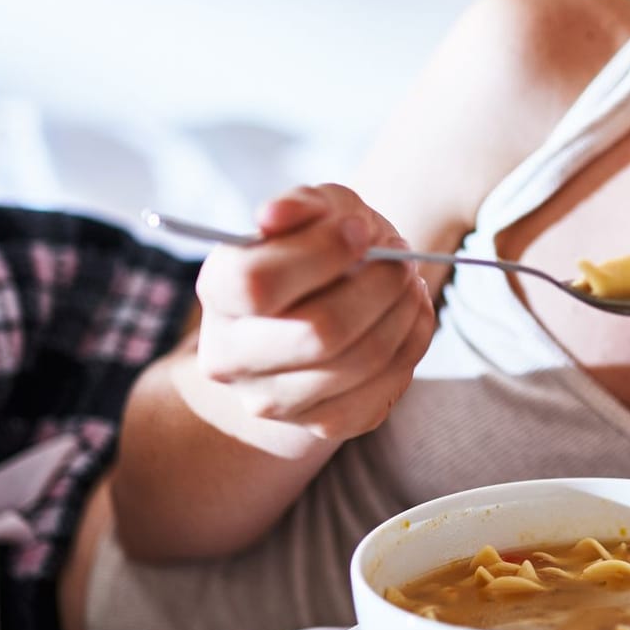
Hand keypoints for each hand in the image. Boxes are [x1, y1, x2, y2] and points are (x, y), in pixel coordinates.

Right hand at [193, 183, 435, 443]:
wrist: (316, 312)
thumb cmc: (314, 251)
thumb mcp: (312, 211)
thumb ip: (300, 206)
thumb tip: (275, 215)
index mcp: (218, 291)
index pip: (257, 283)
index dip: (319, 254)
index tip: (360, 231)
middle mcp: (231, 356)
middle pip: (317, 333)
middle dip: (378, 288)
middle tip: (403, 260)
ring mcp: (273, 399)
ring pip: (359, 362)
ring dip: (402, 314)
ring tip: (411, 283)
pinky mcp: (321, 424)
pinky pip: (382, 390)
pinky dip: (411, 346)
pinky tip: (411, 316)